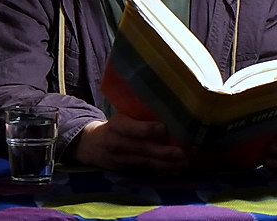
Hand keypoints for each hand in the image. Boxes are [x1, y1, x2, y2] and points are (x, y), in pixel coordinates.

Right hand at [70, 114, 187, 172]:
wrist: (91, 145)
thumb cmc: (115, 125)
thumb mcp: (121, 115)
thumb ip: (139, 113)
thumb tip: (168, 105)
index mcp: (116, 125)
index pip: (130, 128)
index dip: (145, 129)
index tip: (163, 128)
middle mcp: (118, 144)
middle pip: (142, 149)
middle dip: (163, 152)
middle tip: (181, 153)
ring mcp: (121, 160)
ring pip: (147, 163)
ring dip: (167, 164)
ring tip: (185, 163)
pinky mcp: (126, 170)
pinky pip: (146, 170)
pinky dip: (163, 170)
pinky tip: (177, 169)